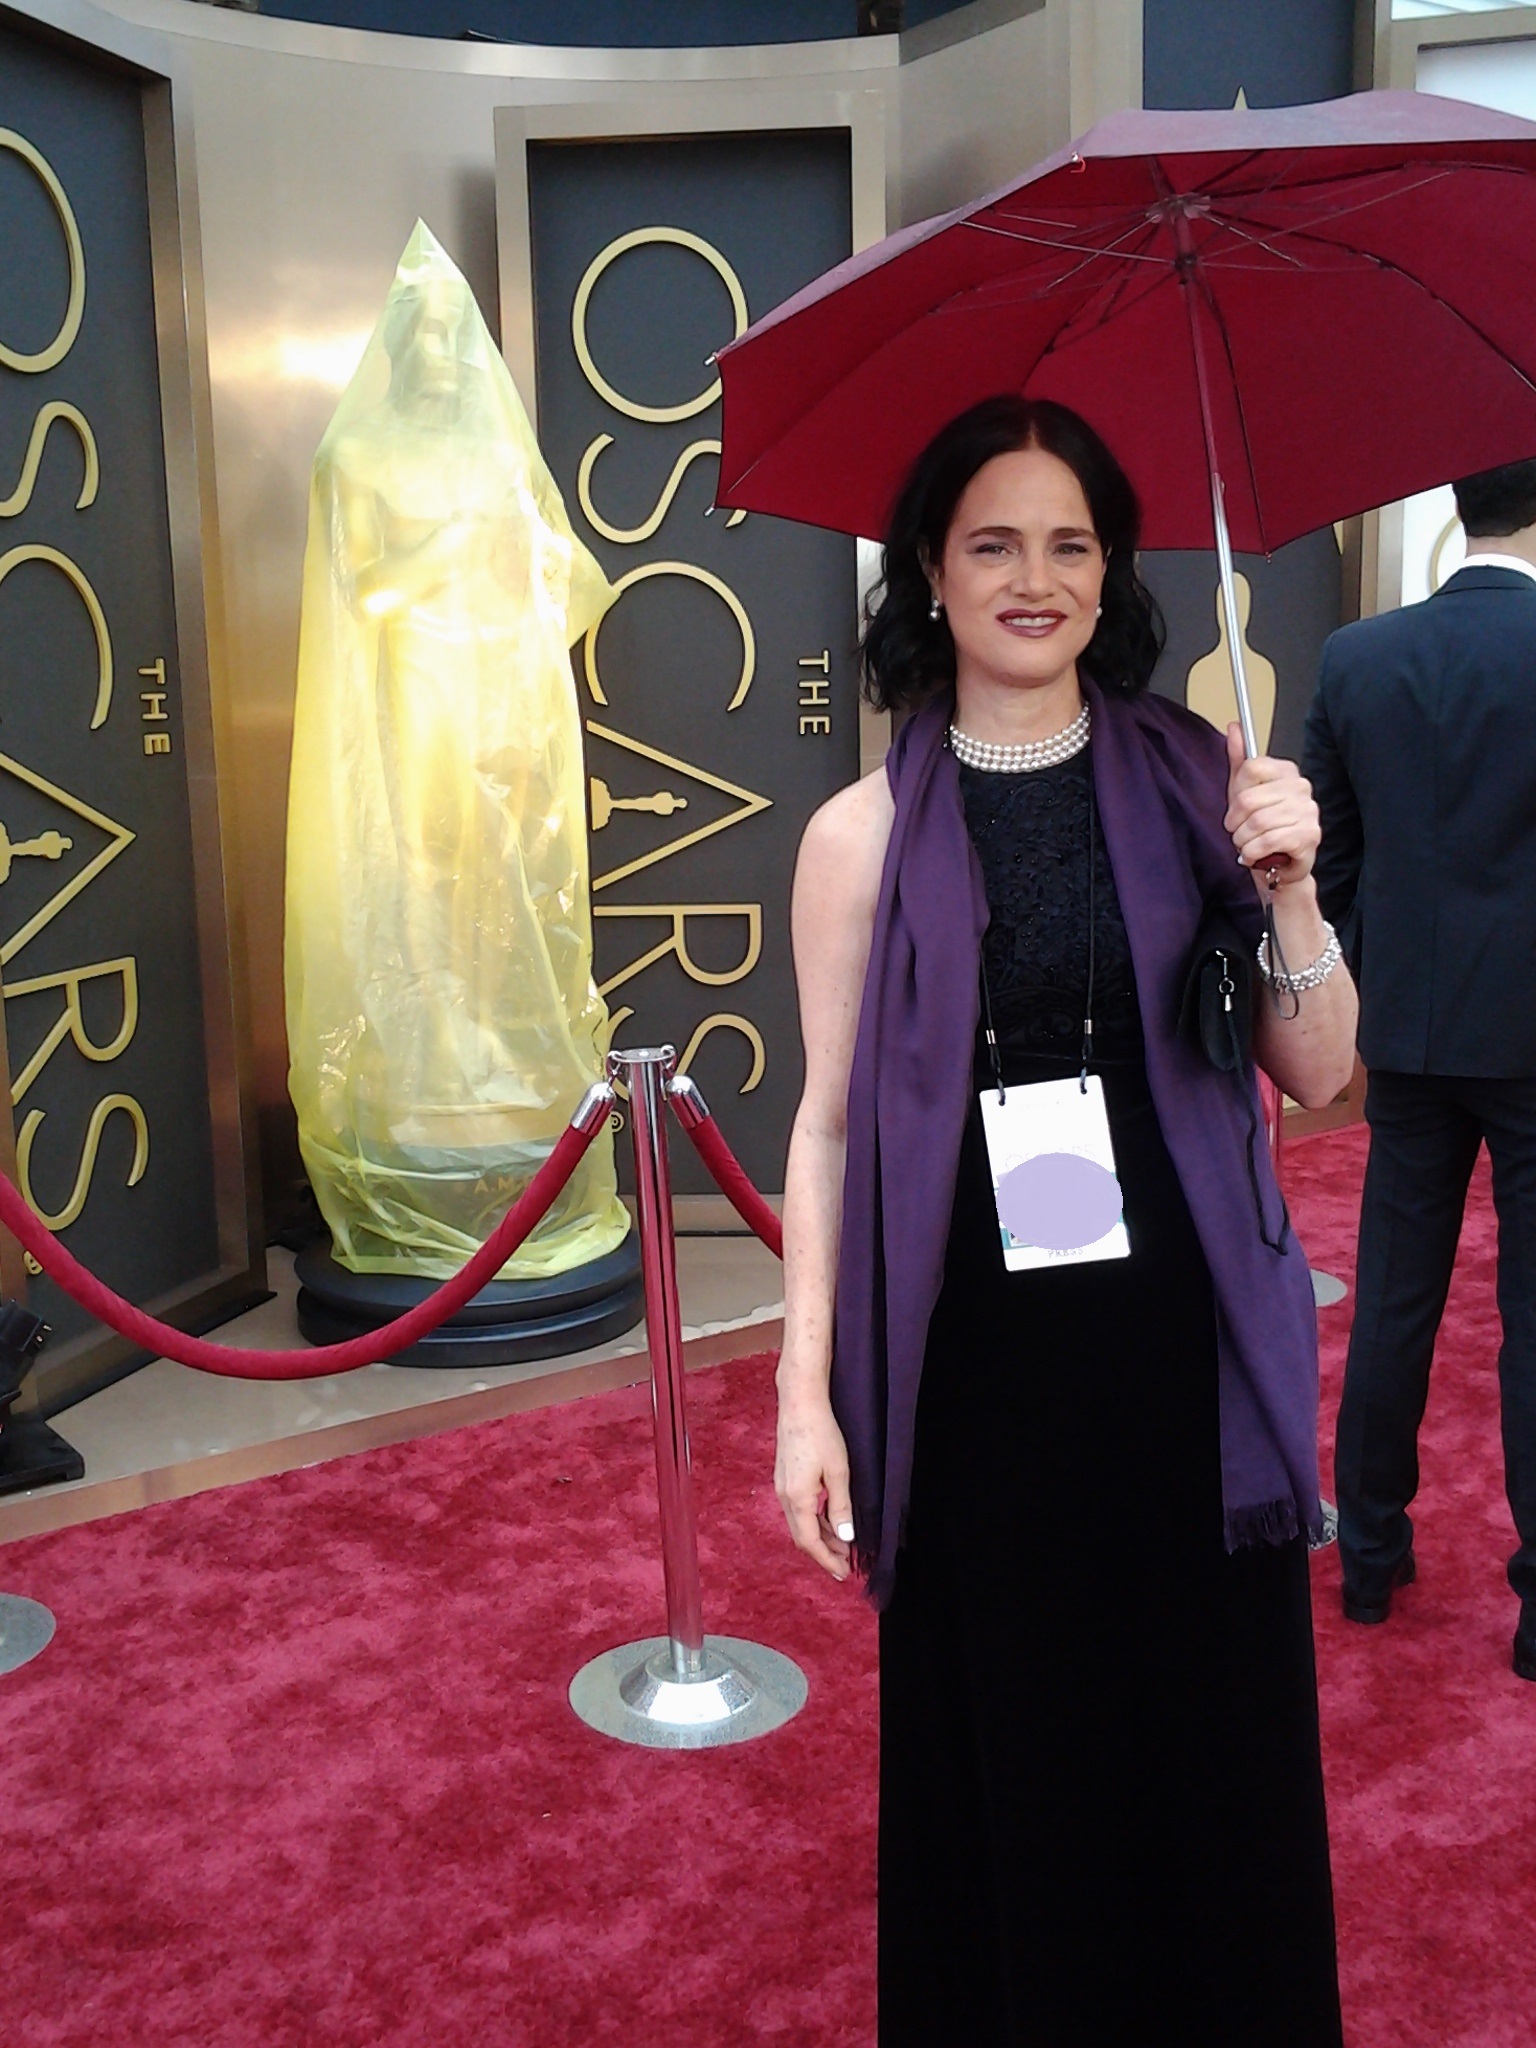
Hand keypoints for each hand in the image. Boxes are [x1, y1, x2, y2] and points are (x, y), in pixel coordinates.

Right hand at [774, 1383, 854, 1581]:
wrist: (799, 1403)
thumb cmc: (821, 1433)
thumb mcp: (838, 1472)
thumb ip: (840, 1507)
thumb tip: (845, 1537)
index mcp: (797, 1498)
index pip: (810, 1542)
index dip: (826, 1560)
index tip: (842, 1573)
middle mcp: (784, 1496)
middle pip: (802, 1536)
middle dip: (823, 1552)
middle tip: (845, 1564)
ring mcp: (782, 1486)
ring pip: (800, 1522)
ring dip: (820, 1536)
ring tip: (842, 1543)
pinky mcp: (785, 1476)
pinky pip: (798, 1508)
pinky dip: (814, 1519)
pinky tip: (830, 1518)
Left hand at [1223, 724, 1319, 892]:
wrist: (1279, 865)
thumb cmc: (1261, 828)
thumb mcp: (1244, 791)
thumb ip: (1240, 760)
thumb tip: (1234, 727)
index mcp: (1286, 772)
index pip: (1251, 767)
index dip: (1236, 794)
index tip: (1236, 809)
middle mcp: (1301, 787)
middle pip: (1249, 798)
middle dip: (1235, 823)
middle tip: (1239, 832)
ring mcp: (1308, 811)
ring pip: (1258, 822)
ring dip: (1243, 840)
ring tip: (1246, 845)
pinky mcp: (1309, 835)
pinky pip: (1269, 840)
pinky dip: (1253, 852)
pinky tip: (1254, 855)